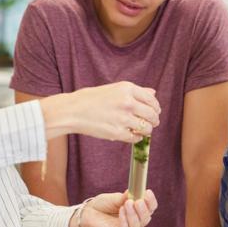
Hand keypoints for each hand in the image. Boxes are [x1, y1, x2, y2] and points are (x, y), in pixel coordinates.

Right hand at [42, 81, 160, 142]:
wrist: (71, 111)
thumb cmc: (90, 99)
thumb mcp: (114, 89)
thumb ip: (135, 91)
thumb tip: (153, 93)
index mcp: (127, 88)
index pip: (151, 99)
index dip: (156, 108)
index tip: (156, 112)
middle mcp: (127, 102)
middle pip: (152, 114)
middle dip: (154, 120)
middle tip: (153, 123)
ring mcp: (123, 118)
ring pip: (146, 128)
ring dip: (147, 130)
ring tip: (143, 130)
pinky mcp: (117, 133)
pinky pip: (135, 138)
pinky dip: (137, 138)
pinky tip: (132, 135)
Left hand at [71, 189, 157, 226]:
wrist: (88, 212)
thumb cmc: (104, 204)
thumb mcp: (115, 198)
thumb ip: (125, 197)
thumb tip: (134, 192)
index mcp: (138, 210)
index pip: (150, 208)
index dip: (151, 201)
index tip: (147, 192)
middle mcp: (135, 220)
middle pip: (146, 219)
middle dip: (144, 210)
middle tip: (138, 201)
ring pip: (138, 225)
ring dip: (133, 214)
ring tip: (127, 204)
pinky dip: (125, 219)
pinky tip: (121, 210)